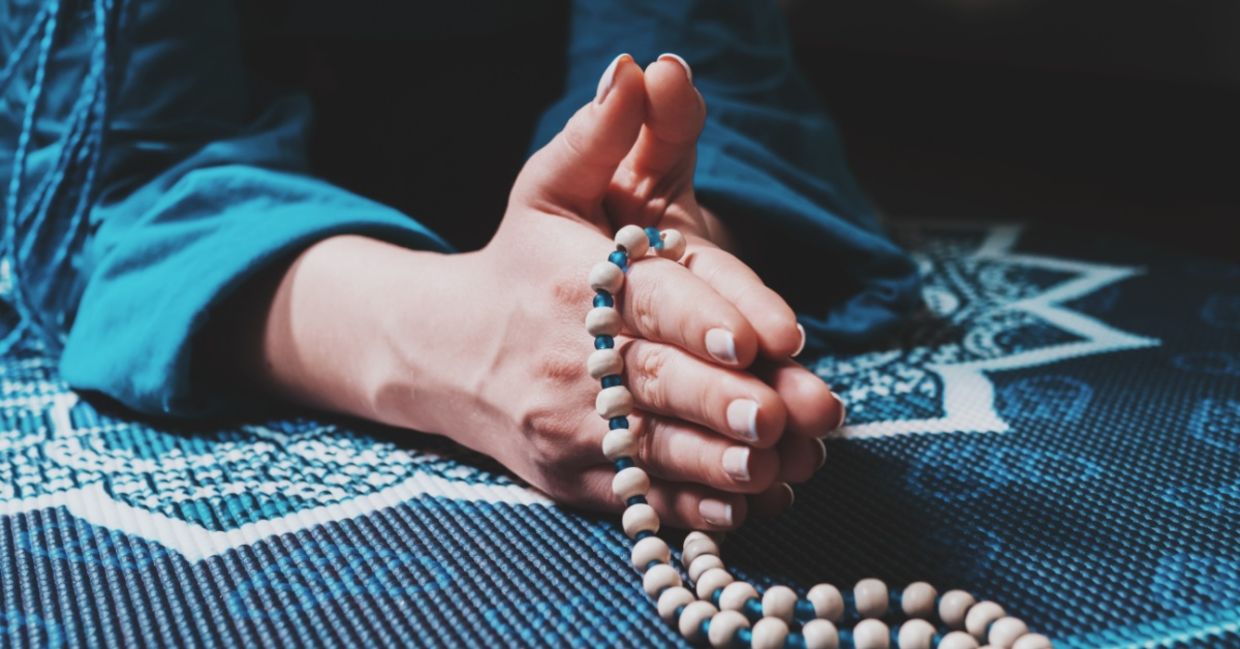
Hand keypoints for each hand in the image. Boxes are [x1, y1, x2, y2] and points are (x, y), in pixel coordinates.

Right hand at [237, 55, 842, 529]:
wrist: (447, 353)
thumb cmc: (517, 264)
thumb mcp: (546, 188)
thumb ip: (600, 134)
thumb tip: (642, 66)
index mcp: (573, 283)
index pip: (648, 301)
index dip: (704, 320)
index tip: (757, 341)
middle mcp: (571, 359)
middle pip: (657, 385)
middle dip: (721, 403)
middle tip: (781, 414)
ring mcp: (570, 426)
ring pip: (656, 452)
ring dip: (722, 465)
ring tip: (780, 467)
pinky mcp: (575, 477)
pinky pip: (641, 500)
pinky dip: (695, 509)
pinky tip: (746, 507)